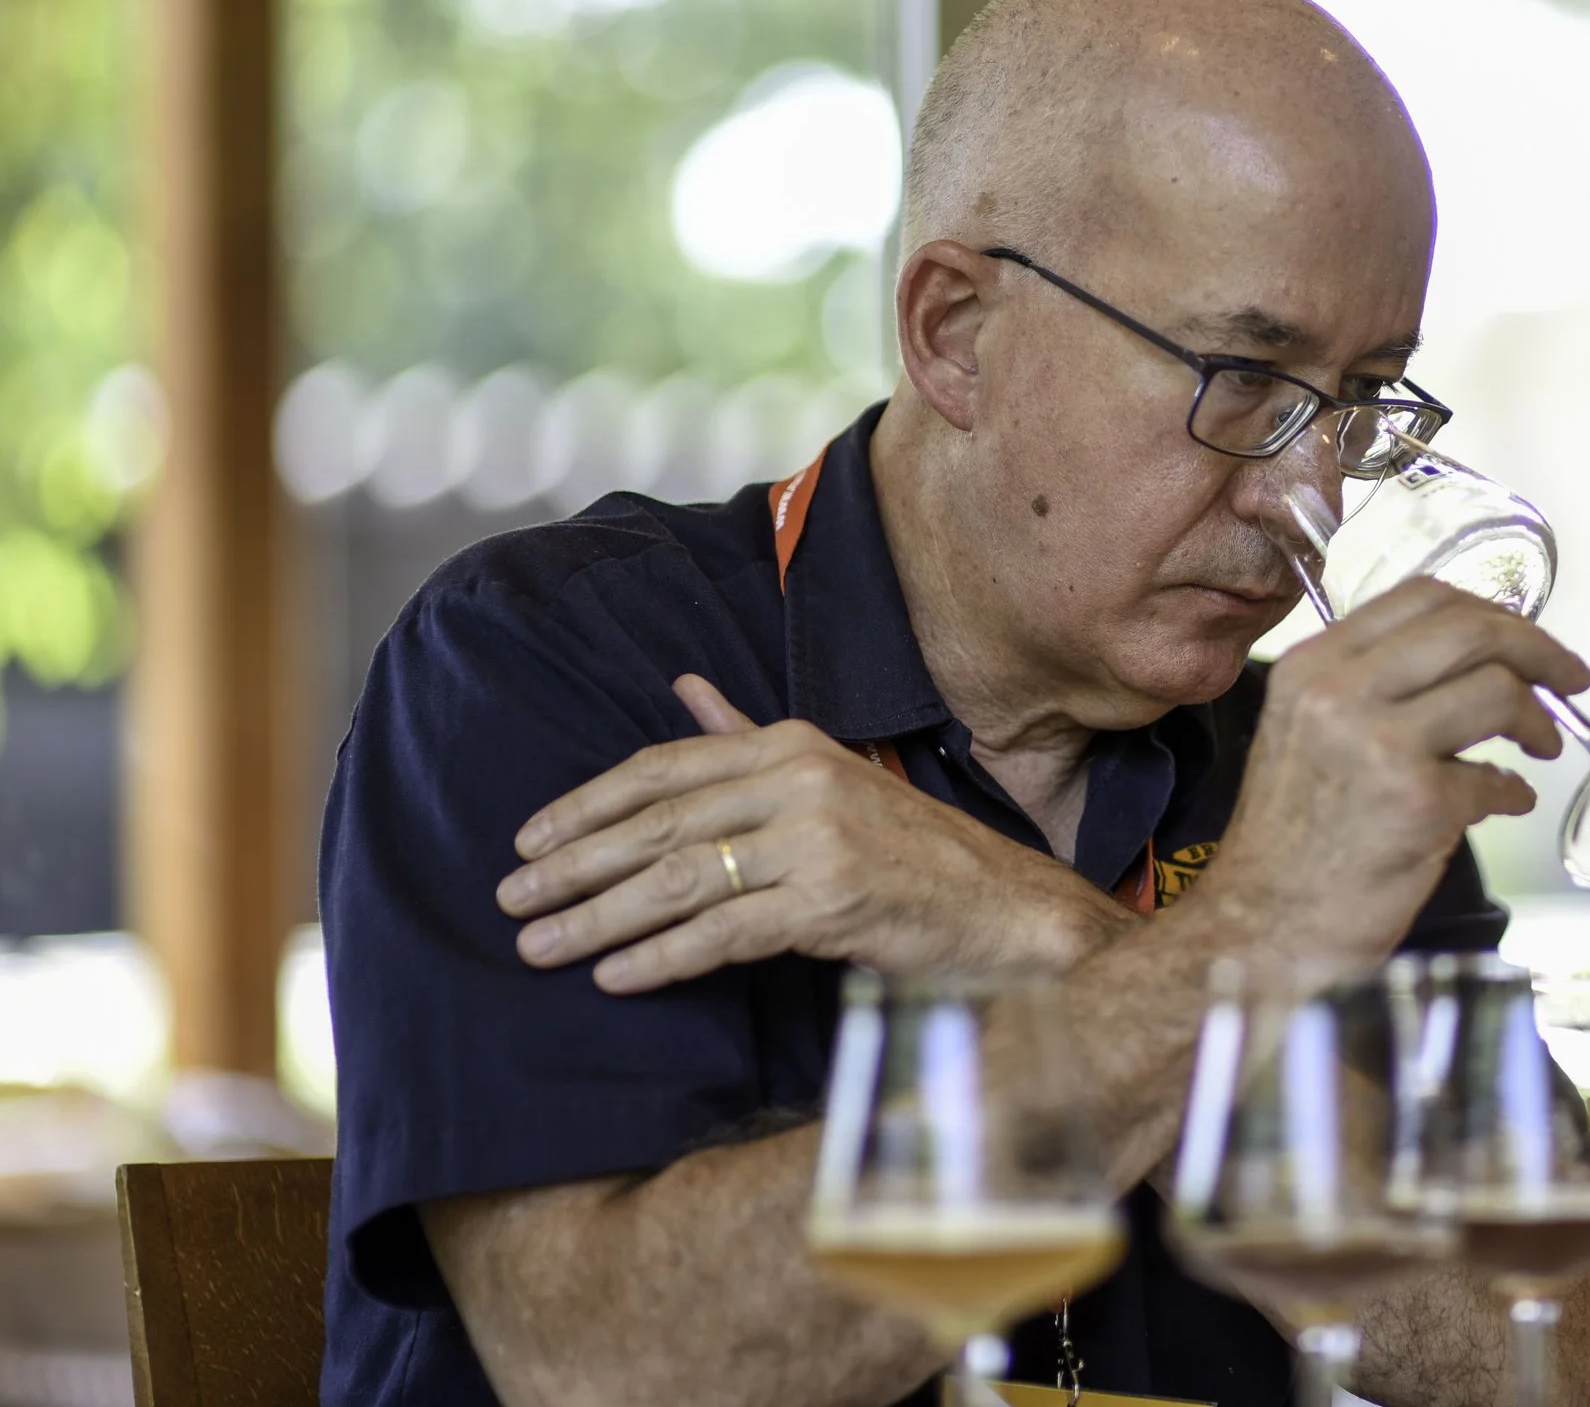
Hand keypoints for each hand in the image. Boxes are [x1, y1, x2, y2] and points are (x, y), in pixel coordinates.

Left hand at [496, 677, 1134, 992]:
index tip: (527, 843)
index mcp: (793, 745)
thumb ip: (747, 741)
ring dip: (599, 917)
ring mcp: (818, 838)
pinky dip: (663, 956)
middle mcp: (801, 779)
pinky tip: (616, 977)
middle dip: (575, 865)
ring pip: (682, 878)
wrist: (1002, 910)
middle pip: (660, 822)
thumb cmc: (911, 855)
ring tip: (541, 947)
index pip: (665, 767)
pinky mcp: (832, 900)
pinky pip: (725, 931)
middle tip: (510, 901)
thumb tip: (685, 688)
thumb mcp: (829, 782)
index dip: (588, 805)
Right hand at [1204, 577, 1589, 966]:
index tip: (1526, 640)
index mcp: (1313, 665)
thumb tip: (1476, 660)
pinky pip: (1495, 777)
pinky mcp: (1416, 801)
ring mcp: (1378, 744)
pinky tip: (1506, 802)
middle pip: (1471, 631)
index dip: (1493, 611)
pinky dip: (1514, 791)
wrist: (1265, 925)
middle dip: (1539, 650)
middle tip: (1570, 679)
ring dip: (1537, 720)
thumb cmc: (1295, 839)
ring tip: (1541, 748)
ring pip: (1497, 690)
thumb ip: (1374, 684)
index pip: (1423, 595)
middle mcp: (1339, 691)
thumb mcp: (1310, 730)